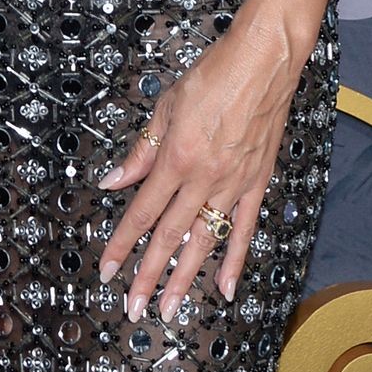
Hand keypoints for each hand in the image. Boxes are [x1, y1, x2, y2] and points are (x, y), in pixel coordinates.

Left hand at [95, 3, 304, 322]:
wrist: (264, 62)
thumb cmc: (213, 76)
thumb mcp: (166, 106)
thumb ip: (141, 150)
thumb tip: (113, 181)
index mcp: (176, 157)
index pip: (142, 212)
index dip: (122, 244)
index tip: (107, 270)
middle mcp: (204, 178)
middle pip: (170, 236)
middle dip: (148, 275)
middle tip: (132, 307)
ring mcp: (233, 185)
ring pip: (204, 241)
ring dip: (184, 278)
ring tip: (169, 309)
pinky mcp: (257, 184)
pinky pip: (243, 230)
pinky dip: (234, 261)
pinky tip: (224, 289)